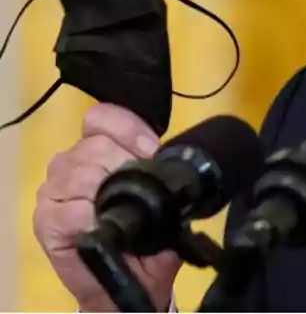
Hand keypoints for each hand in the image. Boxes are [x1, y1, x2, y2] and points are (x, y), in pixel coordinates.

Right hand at [33, 103, 182, 311]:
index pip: (102, 117)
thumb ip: (160, 172)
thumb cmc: (147, 236)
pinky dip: (91, 217)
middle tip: (143, 191)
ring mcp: (54, 191)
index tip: (152, 150)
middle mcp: (71, 163)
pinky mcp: (45, 220)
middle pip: (95, 144)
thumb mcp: (162, 197)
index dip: (128, 128)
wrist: (133, 280)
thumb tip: (167, 157)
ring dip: (109, 193)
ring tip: (123, 212)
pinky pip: (69, 208)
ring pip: (82, 173)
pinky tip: (102, 225)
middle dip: (126, 165)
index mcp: (99, 149)